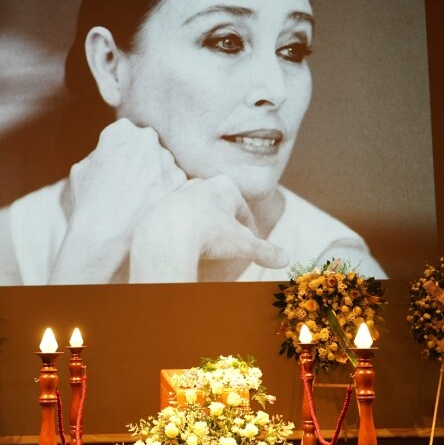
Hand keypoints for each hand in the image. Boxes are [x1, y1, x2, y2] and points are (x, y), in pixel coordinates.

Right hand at [49, 119, 186, 282]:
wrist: (105, 235)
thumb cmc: (89, 204)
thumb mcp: (82, 169)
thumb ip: (101, 153)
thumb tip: (113, 152)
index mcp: (121, 130)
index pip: (129, 135)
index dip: (124, 154)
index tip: (120, 171)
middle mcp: (147, 138)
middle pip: (150, 148)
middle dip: (144, 163)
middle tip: (133, 187)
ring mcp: (167, 159)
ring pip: (165, 165)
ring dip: (157, 179)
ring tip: (140, 201)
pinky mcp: (181, 180)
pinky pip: (176, 184)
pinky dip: (167, 194)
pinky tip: (152, 207)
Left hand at [129, 175, 288, 281]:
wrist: (166, 234)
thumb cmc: (210, 234)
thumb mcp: (244, 245)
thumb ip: (265, 251)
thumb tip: (285, 259)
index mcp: (224, 186)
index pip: (242, 208)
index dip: (248, 226)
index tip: (250, 242)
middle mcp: (199, 185)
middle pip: (217, 204)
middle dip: (224, 220)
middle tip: (228, 240)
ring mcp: (176, 195)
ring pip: (193, 209)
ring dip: (200, 223)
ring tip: (205, 243)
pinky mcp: (157, 209)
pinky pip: (172, 220)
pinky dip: (179, 231)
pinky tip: (182, 244)